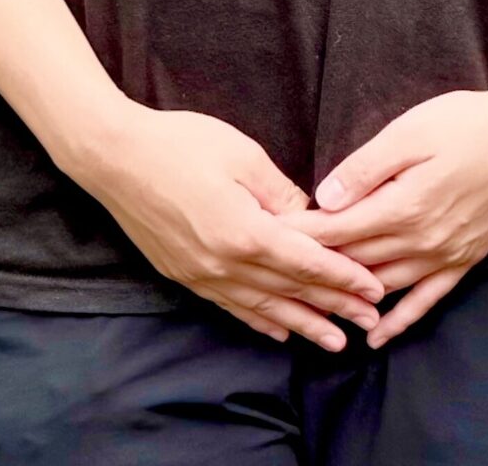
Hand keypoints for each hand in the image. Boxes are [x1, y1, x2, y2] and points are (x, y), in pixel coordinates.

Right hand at [70, 104, 384, 349]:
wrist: (114, 157)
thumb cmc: (179, 144)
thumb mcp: (241, 156)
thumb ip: (280, 192)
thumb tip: (311, 218)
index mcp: (245, 231)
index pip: (307, 263)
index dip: (343, 277)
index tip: (374, 290)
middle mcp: (225, 263)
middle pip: (290, 291)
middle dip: (333, 307)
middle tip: (368, 323)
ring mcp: (202, 273)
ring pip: (263, 308)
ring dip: (301, 324)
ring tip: (333, 342)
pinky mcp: (183, 274)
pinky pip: (230, 306)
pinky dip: (259, 321)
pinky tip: (278, 331)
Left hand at [297, 86, 487, 346]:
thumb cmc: (466, 123)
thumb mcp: (409, 132)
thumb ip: (365, 169)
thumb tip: (325, 199)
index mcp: (403, 206)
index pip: (338, 230)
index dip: (302, 237)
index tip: (268, 240)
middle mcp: (422, 240)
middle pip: (356, 260)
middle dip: (315, 266)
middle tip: (278, 273)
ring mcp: (446, 254)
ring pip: (384, 285)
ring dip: (349, 296)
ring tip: (313, 306)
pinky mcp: (465, 258)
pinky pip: (427, 299)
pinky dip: (401, 319)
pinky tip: (378, 335)